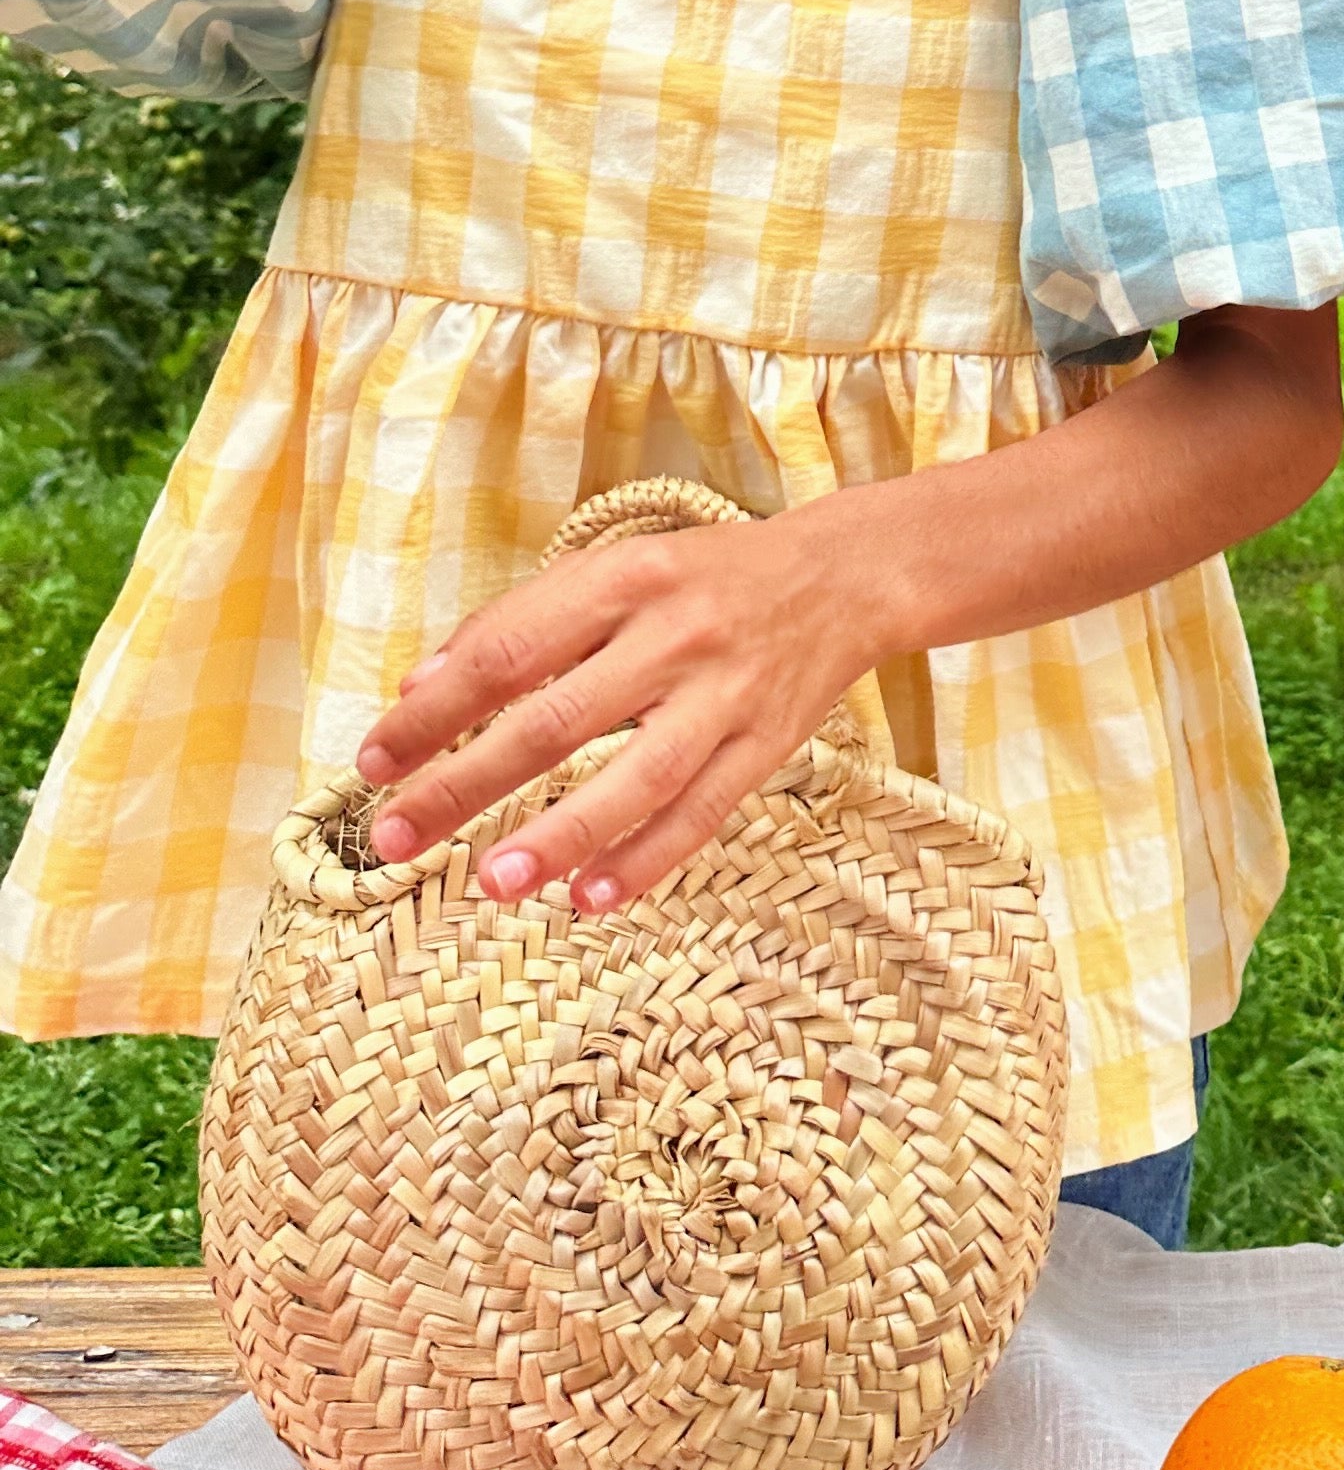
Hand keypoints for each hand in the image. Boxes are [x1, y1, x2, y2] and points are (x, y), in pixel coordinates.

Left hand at [355, 505, 882, 910]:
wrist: (843, 577)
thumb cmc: (702, 578)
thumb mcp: (615, 569)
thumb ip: (521, 621)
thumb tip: (420, 688)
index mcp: (625, 578)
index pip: (508, 651)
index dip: (434, 711)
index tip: (374, 762)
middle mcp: (675, 634)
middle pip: (557, 720)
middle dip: (467, 784)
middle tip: (394, 838)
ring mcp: (727, 694)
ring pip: (636, 775)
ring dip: (559, 834)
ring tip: (490, 883)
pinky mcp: (767, 745)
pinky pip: (702, 813)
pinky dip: (645, 860)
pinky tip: (589, 900)